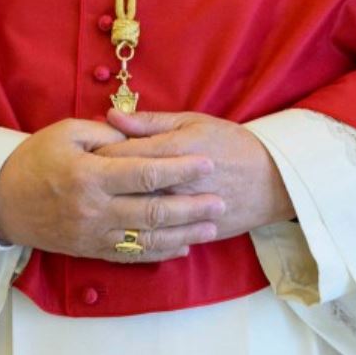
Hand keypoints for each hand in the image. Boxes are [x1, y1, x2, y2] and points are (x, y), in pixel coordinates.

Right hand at [0, 118, 222, 261]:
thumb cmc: (36, 158)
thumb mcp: (65, 133)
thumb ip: (107, 133)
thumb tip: (140, 133)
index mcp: (90, 175)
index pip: (144, 173)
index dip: (179, 169)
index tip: (207, 164)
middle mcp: (95, 209)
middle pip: (153, 210)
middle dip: (191, 206)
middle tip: (221, 200)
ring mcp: (93, 234)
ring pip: (147, 238)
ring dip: (183, 234)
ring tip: (212, 227)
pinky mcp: (91, 250)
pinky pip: (131, 255)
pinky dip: (159, 253)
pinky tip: (183, 247)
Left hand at [97, 109, 295, 240]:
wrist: (274, 180)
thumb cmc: (232, 144)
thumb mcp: (195, 123)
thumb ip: (152, 122)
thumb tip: (112, 117)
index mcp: (177, 150)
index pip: (123, 154)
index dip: (98, 156)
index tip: (83, 156)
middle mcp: (178, 183)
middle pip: (125, 186)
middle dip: (101, 186)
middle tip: (81, 185)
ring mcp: (185, 211)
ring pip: (138, 216)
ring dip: (115, 212)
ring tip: (99, 207)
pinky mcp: (192, 232)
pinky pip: (157, 238)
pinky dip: (136, 234)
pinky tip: (122, 230)